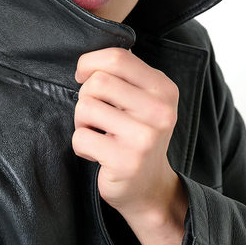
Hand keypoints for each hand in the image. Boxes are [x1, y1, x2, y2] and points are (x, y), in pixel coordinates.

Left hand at [72, 47, 187, 244]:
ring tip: (98, 134)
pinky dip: (81, 146)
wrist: (149, 187)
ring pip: (86, 107)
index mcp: (164, 89)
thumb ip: (122, 76)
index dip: (90, 63)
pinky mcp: (126, 161)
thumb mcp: (141, 99)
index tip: (84, 76)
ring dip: (82, 122)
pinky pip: (81, 138)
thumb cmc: (137, 135)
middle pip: (98, 82)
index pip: (117, 58)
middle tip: (96, 116)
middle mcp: (159, 111)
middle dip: (86, 96)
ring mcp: (144, 137)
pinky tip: (98, 153)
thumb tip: (86, 66)